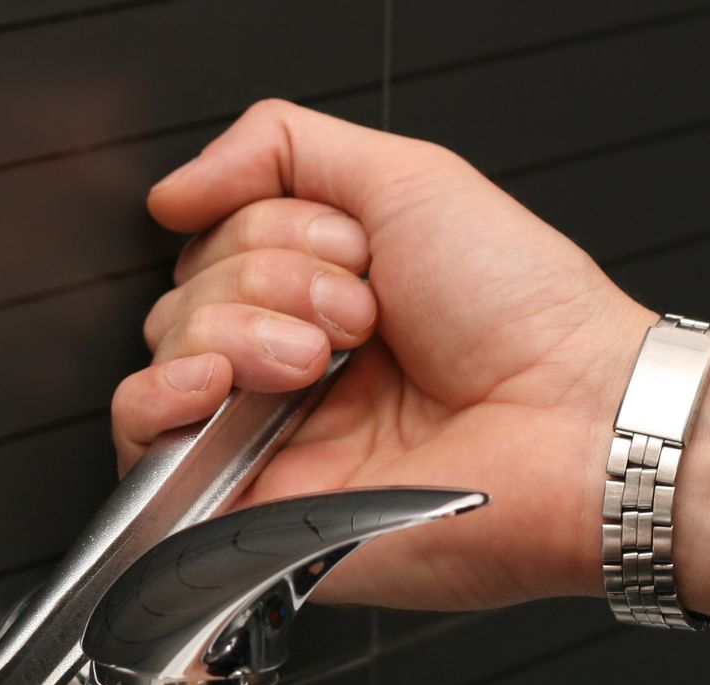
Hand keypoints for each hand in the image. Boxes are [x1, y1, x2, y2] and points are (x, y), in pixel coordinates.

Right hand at [114, 99, 654, 610]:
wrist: (568, 424)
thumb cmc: (523, 317)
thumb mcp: (409, 178)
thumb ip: (284, 149)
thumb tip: (174, 191)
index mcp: (319, 300)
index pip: (217, 244)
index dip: (272, 231)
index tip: (358, 254)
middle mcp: (283, 372)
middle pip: (184, 296)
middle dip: (266, 280)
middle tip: (357, 317)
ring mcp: (262, 440)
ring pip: (164, 356)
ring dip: (236, 330)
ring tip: (320, 361)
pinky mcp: (242, 509)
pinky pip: (141, 446)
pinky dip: (158, 396)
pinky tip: (217, 382)